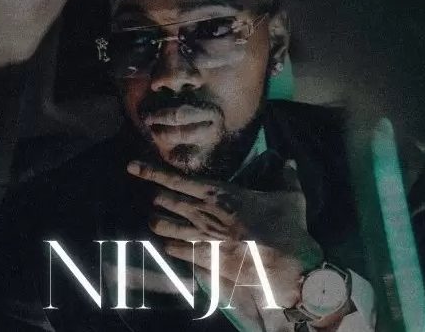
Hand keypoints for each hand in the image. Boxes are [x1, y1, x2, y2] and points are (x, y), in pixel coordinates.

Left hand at [127, 160, 323, 309]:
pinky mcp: (208, 260)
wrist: (290, 266)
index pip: (179, 180)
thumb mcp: (291, 196)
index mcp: (222, 194)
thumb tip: (289, 159)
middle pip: (168, 201)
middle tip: (152, 195)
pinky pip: (179, 251)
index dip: (153, 173)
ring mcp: (205, 239)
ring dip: (159, 221)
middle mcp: (207, 214)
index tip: (133, 167)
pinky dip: (171, 247)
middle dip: (156, 196)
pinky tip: (168, 245)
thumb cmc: (289, 227)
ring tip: (153, 219)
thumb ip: (287, 175)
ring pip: (167, 227)